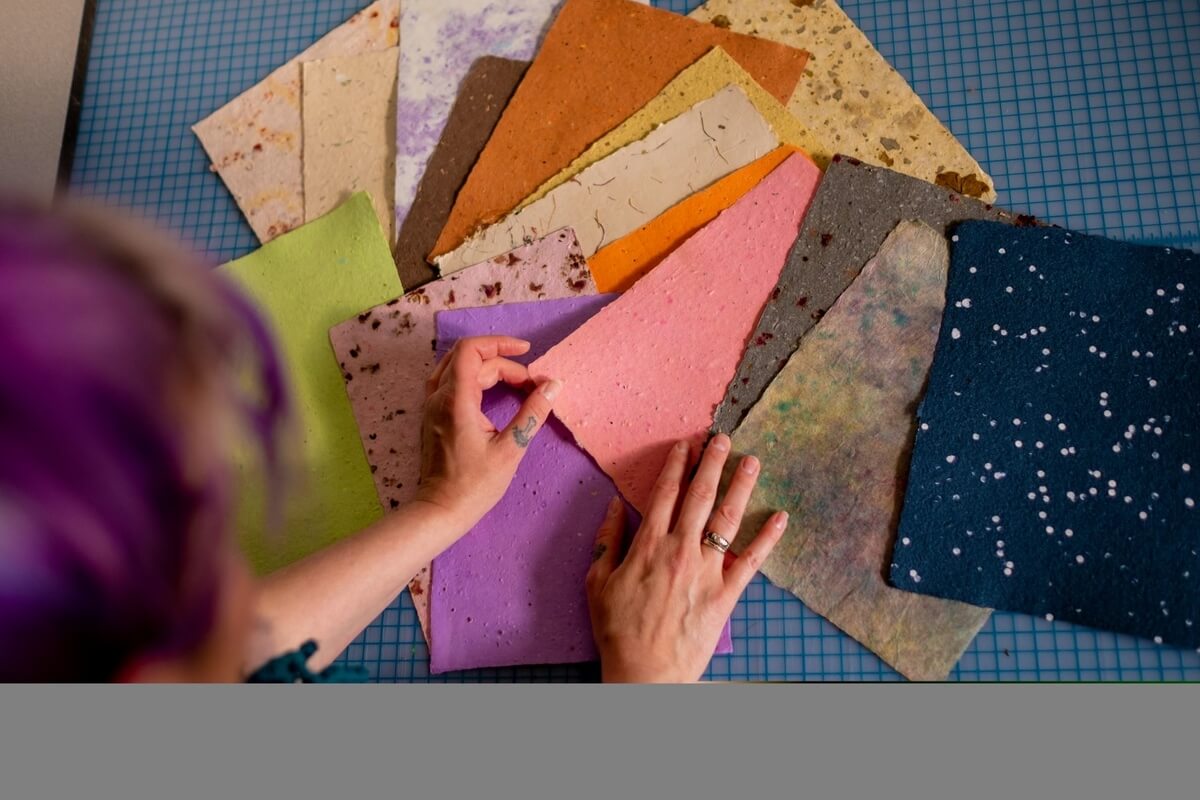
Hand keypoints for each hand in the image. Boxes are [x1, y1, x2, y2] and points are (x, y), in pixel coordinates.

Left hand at [415, 335, 561, 530]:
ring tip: (515, 381)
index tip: (526, 352)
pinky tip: (491, 390)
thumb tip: (553, 385)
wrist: (439, 510)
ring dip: (487, 367)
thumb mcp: (511, 449)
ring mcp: (432, 405)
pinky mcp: (433, 415)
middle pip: (470, 359)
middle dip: (503, 363)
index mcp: (456, 400)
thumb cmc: (475, 485)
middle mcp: (438, 396)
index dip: (500, 344)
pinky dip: (474, 377)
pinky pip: (451, 381)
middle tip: (531, 384)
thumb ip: (532, 413)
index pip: (472, 350)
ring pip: (458, 367)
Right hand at [586, 434, 787, 682]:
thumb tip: (614, 504)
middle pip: (699, 497)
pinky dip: (767, 538)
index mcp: (647, 545)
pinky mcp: (726, 594)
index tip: (685, 445)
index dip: (676, 465)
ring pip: (727, 519)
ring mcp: (706, 571)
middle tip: (723, 439)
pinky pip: (751, 561)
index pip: (664, 493)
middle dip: (711, 463)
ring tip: (751, 461)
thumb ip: (607, 540)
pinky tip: (780, 517)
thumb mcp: (597, 582)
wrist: (645, 673)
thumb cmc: (617, 630)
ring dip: (740, 486)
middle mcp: (679, 550)